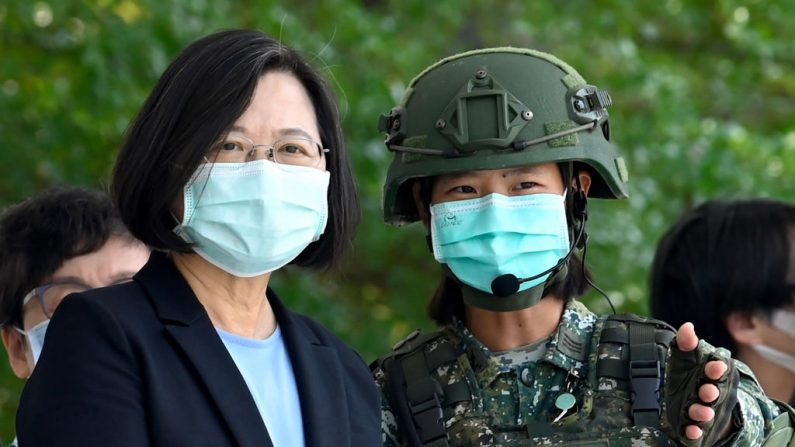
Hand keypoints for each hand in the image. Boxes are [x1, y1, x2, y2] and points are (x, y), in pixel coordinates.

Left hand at [676, 323, 728, 440]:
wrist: (689, 402)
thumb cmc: (690, 376)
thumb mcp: (685, 359)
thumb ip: (686, 344)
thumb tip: (687, 327)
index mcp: (711, 375)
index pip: (718, 370)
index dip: (717, 369)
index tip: (715, 365)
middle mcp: (711, 393)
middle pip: (714, 393)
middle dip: (711, 392)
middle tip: (708, 391)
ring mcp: (704, 410)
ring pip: (705, 412)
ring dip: (703, 412)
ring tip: (702, 411)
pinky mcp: (693, 425)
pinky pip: (695, 431)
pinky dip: (694, 432)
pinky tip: (691, 431)